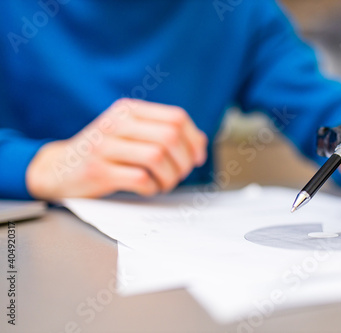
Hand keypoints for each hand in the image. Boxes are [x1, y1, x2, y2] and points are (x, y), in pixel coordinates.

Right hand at [26, 98, 207, 199]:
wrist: (60, 168)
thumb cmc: (105, 152)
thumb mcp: (132, 134)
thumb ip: (164, 133)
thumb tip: (200, 143)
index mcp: (129, 110)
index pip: (176, 118)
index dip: (194, 140)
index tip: (196, 158)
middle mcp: (117, 124)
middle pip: (170, 137)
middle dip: (184, 162)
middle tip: (178, 175)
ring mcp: (105, 147)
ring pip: (157, 158)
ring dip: (169, 177)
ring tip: (163, 183)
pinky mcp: (99, 171)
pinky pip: (140, 179)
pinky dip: (152, 188)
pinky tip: (147, 189)